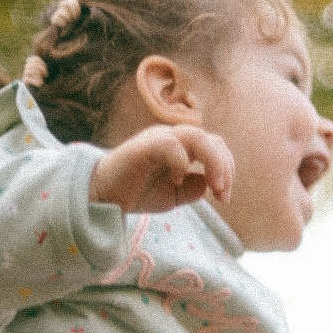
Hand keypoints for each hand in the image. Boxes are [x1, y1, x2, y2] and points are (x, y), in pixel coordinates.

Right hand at [90, 125, 233, 213]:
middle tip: (223, 195)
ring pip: (196, 135)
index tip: (224, 197)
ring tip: (214, 187)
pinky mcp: (144, 147)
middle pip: (211, 139)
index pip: (215, 145)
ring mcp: (157, 139)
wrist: (105, 197)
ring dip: (213, 162)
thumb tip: (208, 184)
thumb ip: (193, 189)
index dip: (227, 169)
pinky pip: (171, 144)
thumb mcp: (174, 196)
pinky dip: (181, 162)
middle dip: (225, 167)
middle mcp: (172, 138)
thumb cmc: (138, 192)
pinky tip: (177, 181)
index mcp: (182, 147)